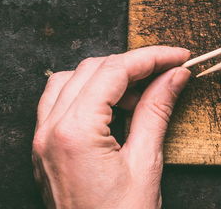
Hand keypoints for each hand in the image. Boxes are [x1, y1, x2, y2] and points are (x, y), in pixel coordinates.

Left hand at [32, 47, 190, 208]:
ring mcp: (41, 142)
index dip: (151, 57)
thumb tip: (174, 75)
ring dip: (106, 77)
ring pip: (69, 80)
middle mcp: (49, 131)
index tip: (179, 57)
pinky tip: (114, 108)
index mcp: (74, 132)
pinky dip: (86, 94)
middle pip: (91, 69)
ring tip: (141, 92)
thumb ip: (157, 110)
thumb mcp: (146, 164)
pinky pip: (57, 103)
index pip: (114, 70)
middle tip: (168, 72)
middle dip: (132, 64)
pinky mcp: (42, 153)